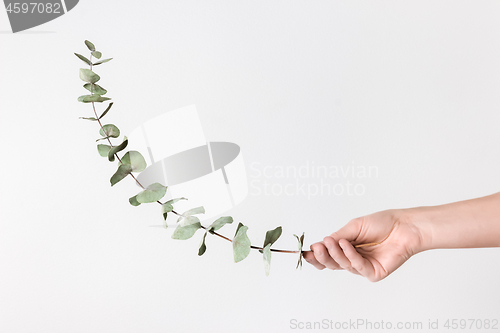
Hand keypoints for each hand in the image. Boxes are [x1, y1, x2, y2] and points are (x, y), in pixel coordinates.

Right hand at [303, 209, 422, 281]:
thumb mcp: (354, 227)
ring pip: (342, 265)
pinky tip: (346, 245)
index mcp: (347, 247)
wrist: (403, 226)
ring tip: (330, 242)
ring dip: (335, 253)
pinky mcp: (373, 273)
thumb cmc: (382, 223)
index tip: (306, 251)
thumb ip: (338, 237)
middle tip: (315, 249)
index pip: (328, 255)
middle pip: (332, 263)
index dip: (316, 255)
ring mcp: (363, 267)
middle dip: (322, 257)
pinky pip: (357, 266)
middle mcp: (353, 258)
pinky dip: (350, 255)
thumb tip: (321, 243)